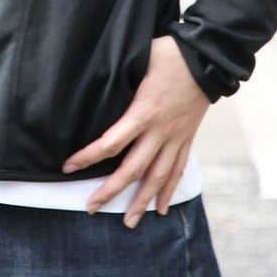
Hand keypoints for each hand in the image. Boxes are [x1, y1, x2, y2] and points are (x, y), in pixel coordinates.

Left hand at [62, 36, 208, 227]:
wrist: (208, 58)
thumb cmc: (168, 54)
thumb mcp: (137, 62)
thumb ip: (119, 80)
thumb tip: (92, 84)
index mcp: (143, 112)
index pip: (110, 143)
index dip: (87, 157)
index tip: (68, 167)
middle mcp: (159, 131)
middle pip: (132, 169)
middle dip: (110, 191)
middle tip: (91, 207)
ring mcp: (175, 137)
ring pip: (157, 177)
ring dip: (142, 201)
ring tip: (128, 222)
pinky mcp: (187, 138)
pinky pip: (177, 169)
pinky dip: (169, 190)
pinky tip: (161, 208)